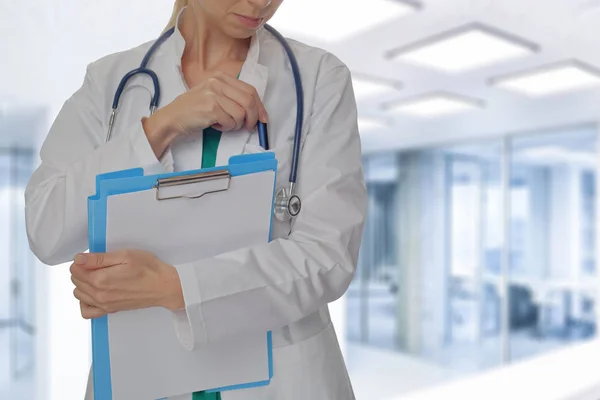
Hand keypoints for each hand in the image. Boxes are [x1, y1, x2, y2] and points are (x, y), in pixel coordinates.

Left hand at [70, 250, 183, 318]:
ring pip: (79, 294)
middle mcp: (99, 294)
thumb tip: (78, 259)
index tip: (92, 256)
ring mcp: (104, 304)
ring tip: (97, 275)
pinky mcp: (109, 310)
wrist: (163, 286)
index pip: (76, 269)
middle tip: (97, 263)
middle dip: (81, 270)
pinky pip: (87, 311)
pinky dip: (85, 302)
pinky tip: (94, 293)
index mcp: (101, 279)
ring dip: (83, 284)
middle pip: (76, 281)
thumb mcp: (125, 255)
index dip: (81, 260)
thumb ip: (98, 259)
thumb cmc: (149, 269)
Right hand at [142, 71, 268, 156]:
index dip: (259, 106)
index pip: (250, 90)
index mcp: (221, 77)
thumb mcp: (213, 95)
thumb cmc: (194, 109)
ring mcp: (213, 94)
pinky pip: (230, 121)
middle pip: (249, 100)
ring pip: (241, 113)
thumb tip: (256, 111)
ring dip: (236, 124)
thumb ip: (232, 97)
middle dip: (253, 117)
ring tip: (225, 124)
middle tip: (248, 127)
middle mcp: (217, 82)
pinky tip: (216, 125)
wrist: (173, 118)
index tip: (263, 119)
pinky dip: (226, 127)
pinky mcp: (211, 108)